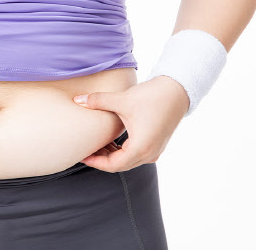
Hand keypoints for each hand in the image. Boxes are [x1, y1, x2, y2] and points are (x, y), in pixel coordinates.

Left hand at [72, 75, 189, 171]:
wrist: (178, 90)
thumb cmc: (152, 97)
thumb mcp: (122, 100)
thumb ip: (98, 101)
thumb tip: (77, 99)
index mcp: (140, 149)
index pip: (112, 165)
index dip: (95, 162)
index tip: (81, 155)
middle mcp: (149, 154)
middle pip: (119, 165)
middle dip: (101, 159)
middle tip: (86, 148)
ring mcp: (154, 150)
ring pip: (127, 161)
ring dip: (111, 155)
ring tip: (96, 143)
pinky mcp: (156, 144)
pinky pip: (135, 154)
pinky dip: (121, 151)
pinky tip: (111, 140)